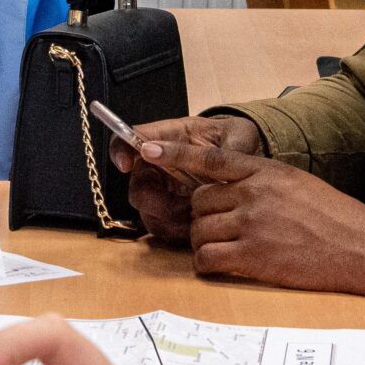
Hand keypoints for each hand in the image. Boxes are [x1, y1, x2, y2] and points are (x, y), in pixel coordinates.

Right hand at [110, 116, 261, 244]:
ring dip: (168, 218)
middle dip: (149, 198)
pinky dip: (177, 231)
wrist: (244, 161)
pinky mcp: (173, 214)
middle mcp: (158, 166)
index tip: (125, 164)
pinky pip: (163, 229)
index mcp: (169, 137)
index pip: (132, 138)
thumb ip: (233, 143)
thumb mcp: (239, 133)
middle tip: (176, 204)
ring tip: (195, 215)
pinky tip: (198, 226)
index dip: (120, 150)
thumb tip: (229, 157)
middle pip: (136, 184)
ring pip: (147, 212)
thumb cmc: (236, 140)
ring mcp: (164, 192)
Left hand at [173, 148, 364, 303]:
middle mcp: (254, 193)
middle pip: (199, 201)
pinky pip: (207, 259)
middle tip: (221, 230)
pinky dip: (208, 264)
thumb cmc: (336, 220)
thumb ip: (261, 181)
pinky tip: (224, 266)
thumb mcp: (298, 184)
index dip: (174, 154)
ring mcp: (252, 224)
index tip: (146, 150)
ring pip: (199, 231)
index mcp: (265, 170)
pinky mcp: (253, 256)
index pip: (209, 157)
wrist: (364, 250)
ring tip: (228, 250)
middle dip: (203, 217)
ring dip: (205, 243)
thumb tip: (230, 188)